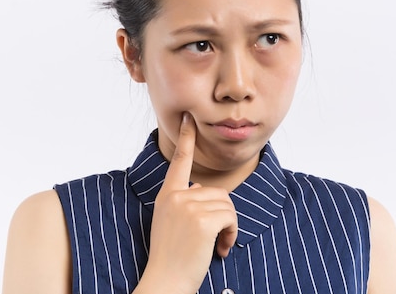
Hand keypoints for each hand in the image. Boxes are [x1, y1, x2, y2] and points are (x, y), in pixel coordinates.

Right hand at [135, 113, 237, 293]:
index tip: (188, 117)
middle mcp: (176, 196)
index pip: (179, 161)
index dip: (186, 138)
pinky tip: (220, 249)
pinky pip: (230, 217)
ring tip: (216, 245)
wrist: (164, 282)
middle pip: (218, 191)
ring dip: (228, 227)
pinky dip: (231, 234)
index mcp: (167, 195)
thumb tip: (201, 188)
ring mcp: (188, 206)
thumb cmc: (171, 256)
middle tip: (216, 239)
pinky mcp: (202, 220)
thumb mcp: (170, 222)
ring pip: (227, 205)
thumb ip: (183, 201)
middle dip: (223, 215)